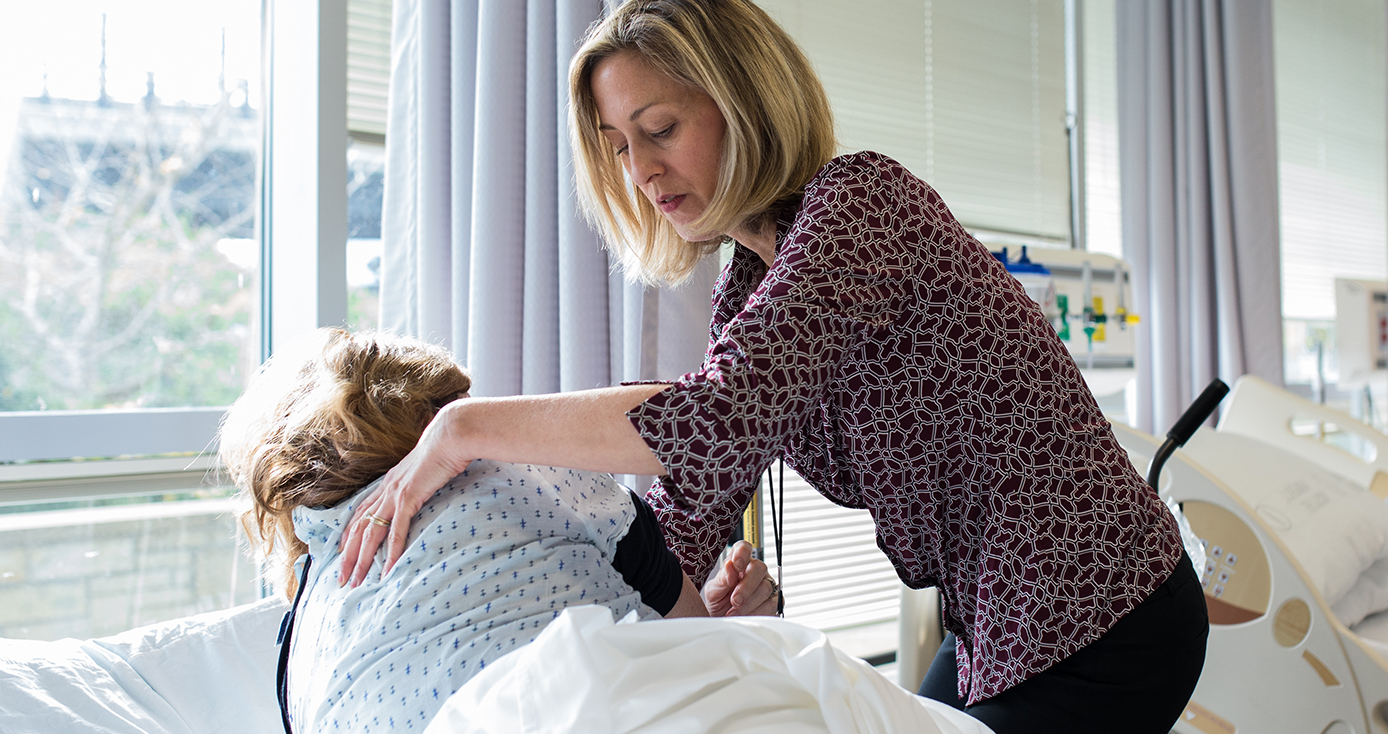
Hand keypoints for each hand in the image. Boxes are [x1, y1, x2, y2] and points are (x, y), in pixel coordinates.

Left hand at [338, 401, 474, 586]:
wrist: (450, 436)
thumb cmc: (444, 449)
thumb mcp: (427, 468)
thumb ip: (421, 479)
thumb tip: (426, 484)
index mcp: (389, 483)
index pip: (361, 514)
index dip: (349, 535)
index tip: (341, 553)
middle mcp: (385, 490)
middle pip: (359, 528)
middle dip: (348, 556)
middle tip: (342, 579)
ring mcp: (394, 495)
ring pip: (370, 534)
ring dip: (361, 560)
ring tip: (356, 582)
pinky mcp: (407, 498)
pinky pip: (395, 532)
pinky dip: (389, 553)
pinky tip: (386, 571)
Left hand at [702, 540, 779, 616]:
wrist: (722, 621)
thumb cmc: (718, 602)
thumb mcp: (714, 590)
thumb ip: (722, 578)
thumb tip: (730, 565)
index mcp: (738, 562)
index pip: (744, 548)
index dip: (742, 553)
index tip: (735, 565)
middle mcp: (754, 571)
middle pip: (759, 568)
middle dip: (746, 587)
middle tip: (734, 600)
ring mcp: (766, 585)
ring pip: (766, 587)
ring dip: (749, 603)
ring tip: (734, 611)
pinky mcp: (774, 601)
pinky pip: (772, 603)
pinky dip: (757, 612)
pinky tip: (746, 615)